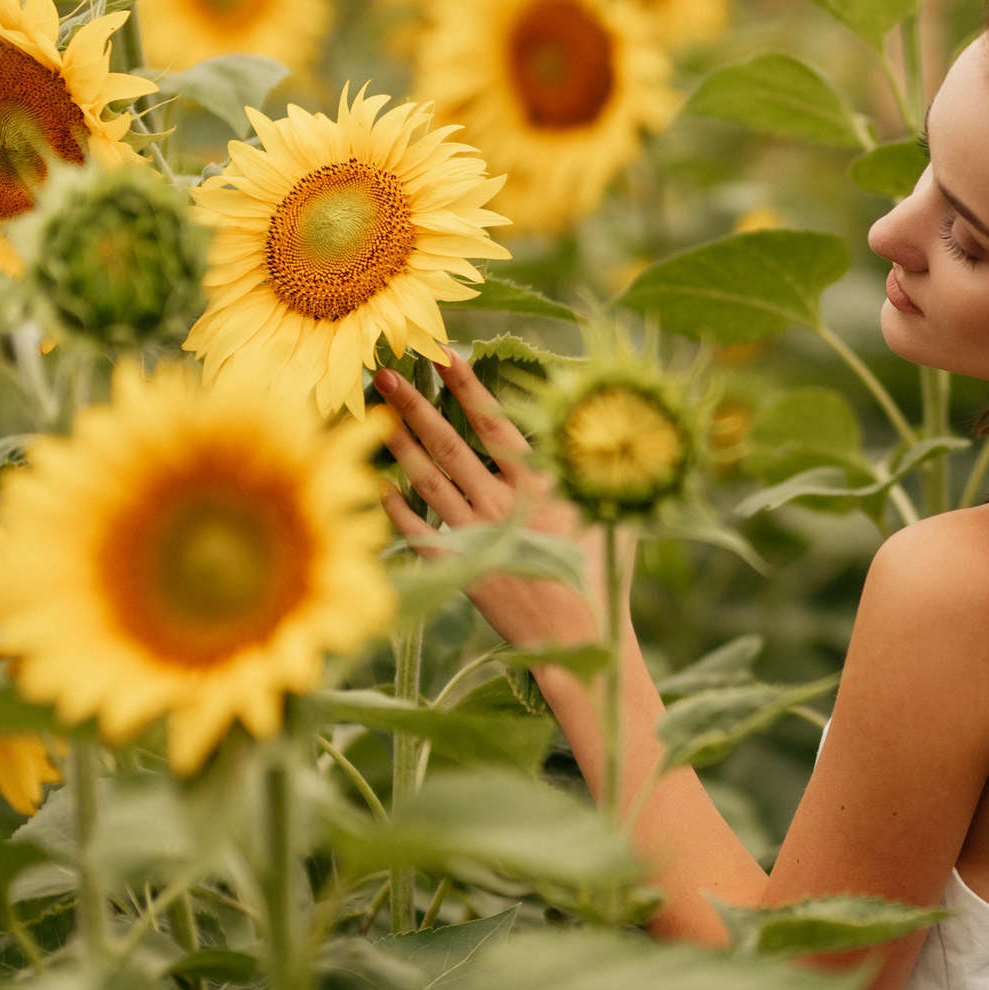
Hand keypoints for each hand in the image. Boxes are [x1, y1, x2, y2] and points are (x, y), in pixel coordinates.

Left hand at [376, 355, 605, 652]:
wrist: (579, 637)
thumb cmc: (604, 574)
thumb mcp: (614, 513)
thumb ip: (598, 471)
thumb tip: (606, 426)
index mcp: (539, 485)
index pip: (493, 423)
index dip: (467, 386)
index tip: (443, 352)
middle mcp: (500, 504)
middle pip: (448, 445)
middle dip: (416, 405)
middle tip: (385, 371)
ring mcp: (475, 535)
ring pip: (427, 481)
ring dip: (399, 445)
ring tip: (374, 415)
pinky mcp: (460, 566)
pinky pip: (418, 529)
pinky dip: (394, 506)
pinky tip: (376, 483)